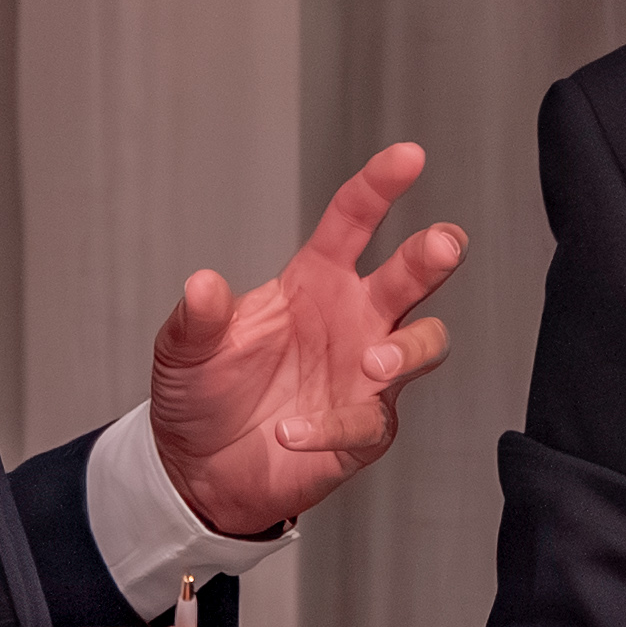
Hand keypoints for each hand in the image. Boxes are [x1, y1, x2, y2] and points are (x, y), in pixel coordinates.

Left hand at [147, 141, 466, 535]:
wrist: (199, 468)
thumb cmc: (204, 393)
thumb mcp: (185, 349)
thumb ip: (198, 317)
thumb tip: (202, 284)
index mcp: (315, 281)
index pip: (354, 221)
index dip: (381, 186)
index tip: (407, 157)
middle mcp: (354, 319)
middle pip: (410, 277)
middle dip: (433, 256)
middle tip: (440, 245)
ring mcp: (366, 375)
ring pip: (423, 345)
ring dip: (407, 348)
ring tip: (373, 360)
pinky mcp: (364, 430)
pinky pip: (368, 422)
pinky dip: (336, 425)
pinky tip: (295, 431)